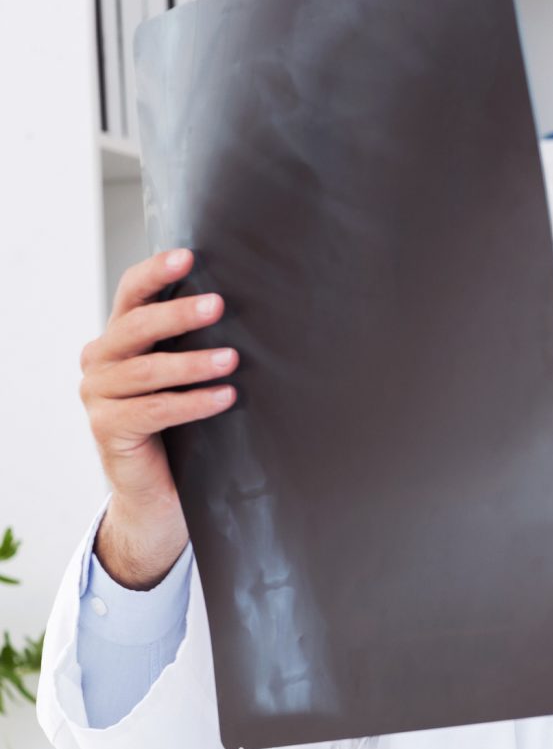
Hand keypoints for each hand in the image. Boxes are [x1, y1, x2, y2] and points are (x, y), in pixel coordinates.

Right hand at [78, 249, 234, 587]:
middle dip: (177, 314)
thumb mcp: (186, 377)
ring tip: (232, 359)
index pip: (131, 294)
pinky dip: (191, 403)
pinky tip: (224, 397)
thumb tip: (257, 308)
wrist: (158, 492)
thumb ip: (198, 344)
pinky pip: (153, 411)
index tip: (187, 256)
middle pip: (135, 327)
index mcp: (118, 338)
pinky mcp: (108, 429)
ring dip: (192, 363)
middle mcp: (99, 361)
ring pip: (146, 371)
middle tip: (217, 305)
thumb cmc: (181, 426)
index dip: (156, 273)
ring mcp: (98, 396)